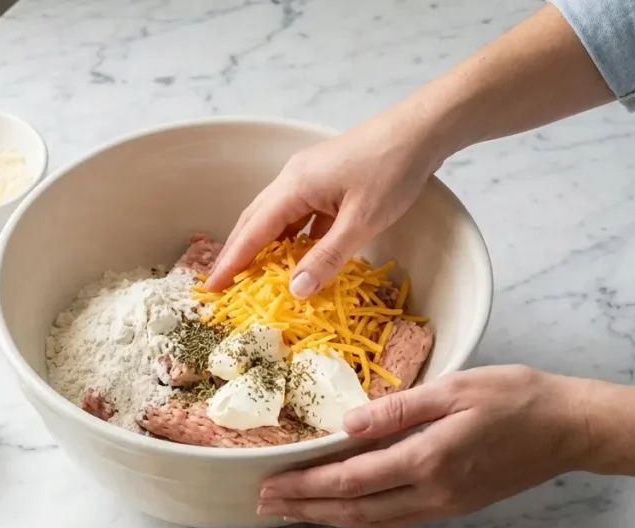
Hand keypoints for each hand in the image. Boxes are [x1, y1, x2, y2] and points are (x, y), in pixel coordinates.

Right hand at [205, 104, 443, 296]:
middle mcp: (293, 179)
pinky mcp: (325, 180)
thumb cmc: (394, 170)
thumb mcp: (361, 222)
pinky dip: (290, 236)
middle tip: (222, 283)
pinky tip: (295, 255)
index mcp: (294, 186)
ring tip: (253, 274)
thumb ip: (326, 257)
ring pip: (275, 217)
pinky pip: (297, 214)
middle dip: (237, 253)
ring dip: (263, 245)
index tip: (212, 287)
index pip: (253, 231)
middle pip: (255, 220)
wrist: (422, 129)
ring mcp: (309, 177)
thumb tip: (295, 290)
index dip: (232, 262)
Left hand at [257, 366, 587, 527]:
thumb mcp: (456, 388)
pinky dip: (360, 517)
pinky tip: (342, 510)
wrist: (571, 428)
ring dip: (328, 517)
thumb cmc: (516, 398)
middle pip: (355, 510)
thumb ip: (399, 409)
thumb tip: (347, 423)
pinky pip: (395, 518)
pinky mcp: (454, 505)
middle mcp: (432, 493)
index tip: (270, 483)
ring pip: (373, 521)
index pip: (351, 479)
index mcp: (428, 460)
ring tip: (292, 511)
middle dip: (306, 507)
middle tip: (264, 504)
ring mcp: (444, 505)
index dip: (307, 484)